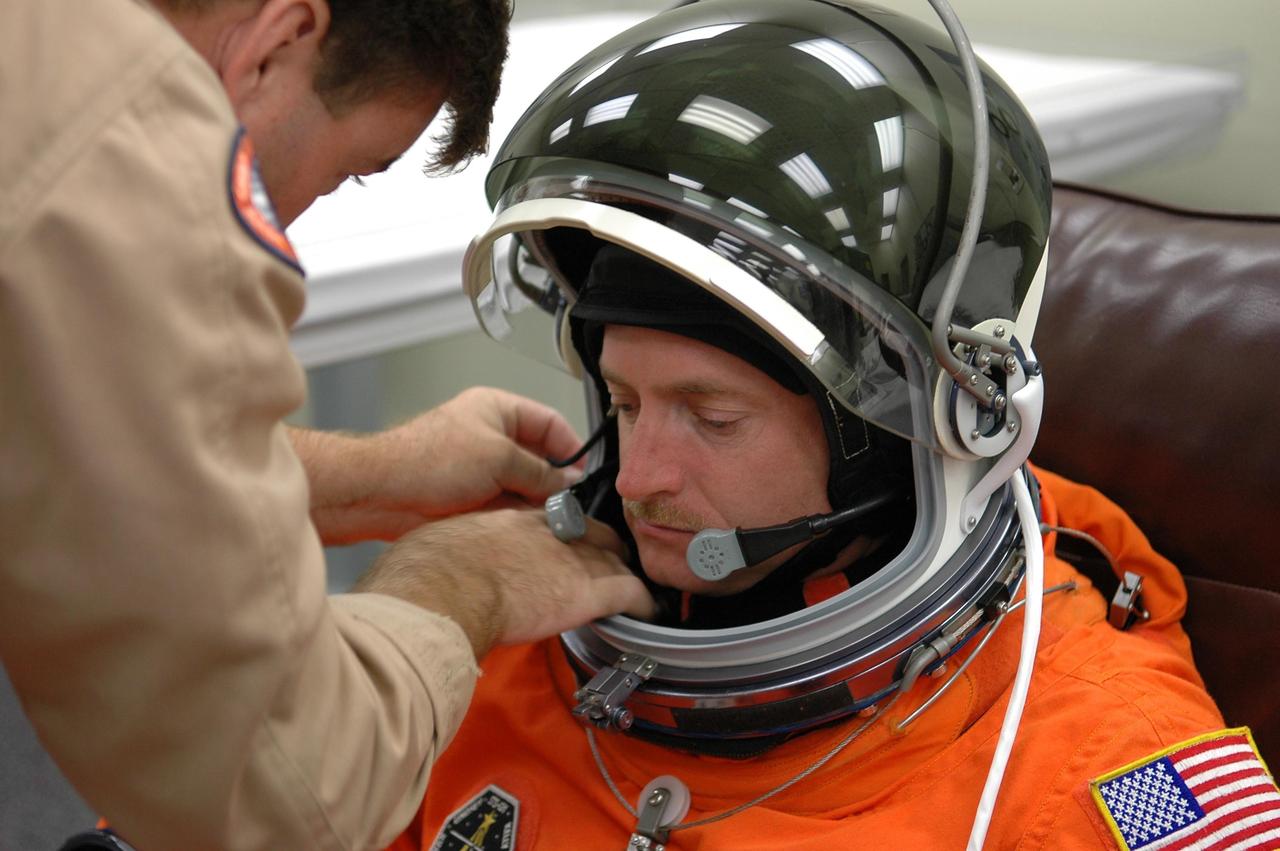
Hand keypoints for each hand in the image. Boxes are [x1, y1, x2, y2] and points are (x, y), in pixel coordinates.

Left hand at [292, 387, 586, 543]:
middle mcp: (490, 437)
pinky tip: (528, 529)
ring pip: (524, 485)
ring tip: (551, 517)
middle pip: (539, 457)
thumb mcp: (500, 459)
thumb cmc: (428, 460)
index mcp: (497, 409)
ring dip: (536, 501)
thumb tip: (568, 483)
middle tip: (569, 501)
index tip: (583, 472)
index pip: (550, 422)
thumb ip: (541, 472)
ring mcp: (480, 469)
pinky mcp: (470, 497)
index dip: (570, 446)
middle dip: (554, 479)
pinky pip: (506, 506)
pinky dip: (519, 517)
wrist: (384, 494)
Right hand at [354, 508, 654, 655]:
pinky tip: (652, 612)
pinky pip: (630, 592)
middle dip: (604, 546)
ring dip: (625, 573)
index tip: (564, 547)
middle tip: (610, 562)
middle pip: (593, 532)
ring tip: (634, 587)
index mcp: (515, 519)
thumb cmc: (430, 569)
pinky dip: (645, 603)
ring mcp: (574, 558)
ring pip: (616, 559)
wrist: (444, 585)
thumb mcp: (444, 546)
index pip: (553, 520)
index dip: (564, 534)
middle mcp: (551, 531)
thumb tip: (442, 567)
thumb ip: (458, 553)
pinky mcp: (588, 591)